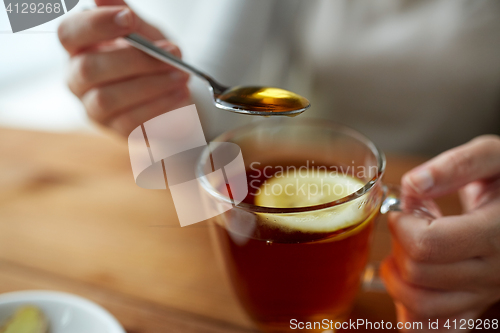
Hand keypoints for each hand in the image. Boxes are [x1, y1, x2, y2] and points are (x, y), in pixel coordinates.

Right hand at [58, 0, 189, 135]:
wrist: (172, 92)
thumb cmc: (151, 58)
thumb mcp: (144, 33)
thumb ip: (126, 16)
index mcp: (79, 49)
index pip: (69, 34)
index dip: (96, 25)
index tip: (129, 19)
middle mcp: (78, 81)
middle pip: (89, 69)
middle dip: (133, 59)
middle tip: (171, 53)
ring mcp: (95, 110)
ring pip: (109, 99)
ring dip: (150, 85)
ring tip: (181, 76)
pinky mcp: (117, 132)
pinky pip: (132, 123)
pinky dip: (160, 107)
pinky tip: (181, 95)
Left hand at [381, 135, 499, 331]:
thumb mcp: (493, 157)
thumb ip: (455, 166)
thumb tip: (414, 183)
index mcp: (496, 234)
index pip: (427, 245)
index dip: (402, 225)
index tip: (405, 210)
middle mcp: (493, 272)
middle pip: (418, 274)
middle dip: (399, 245)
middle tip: (408, 225)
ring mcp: (484, 295)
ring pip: (420, 307)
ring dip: (398, 278)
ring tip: (407, 250)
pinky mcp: (476, 307)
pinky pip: (434, 327)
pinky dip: (411, 311)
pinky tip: (413, 282)